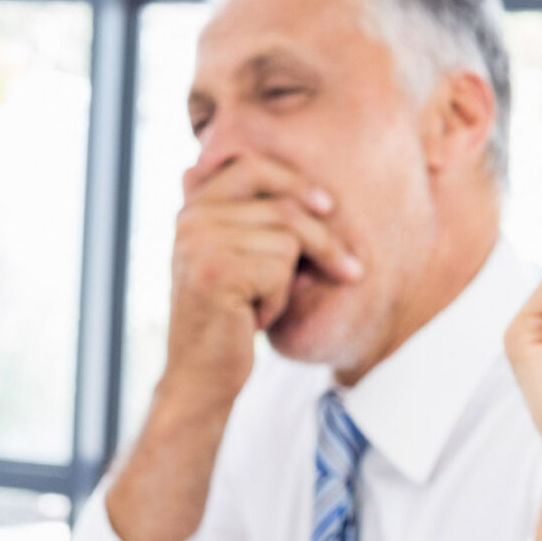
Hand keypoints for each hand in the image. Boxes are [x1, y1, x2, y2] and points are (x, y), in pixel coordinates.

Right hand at [164, 152, 361, 399]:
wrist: (201, 376)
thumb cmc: (232, 321)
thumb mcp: (244, 263)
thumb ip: (260, 224)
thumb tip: (321, 192)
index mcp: (193, 208)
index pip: (251, 165)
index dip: (296, 181)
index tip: (328, 206)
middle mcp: (190, 218)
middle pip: (282, 206)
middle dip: (325, 240)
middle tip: (351, 271)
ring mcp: (198, 241)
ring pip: (287, 238)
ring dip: (292, 279)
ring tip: (266, 304)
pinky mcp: (214, 269)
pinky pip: (280, 268)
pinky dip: (280, 300)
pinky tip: (254, 319)